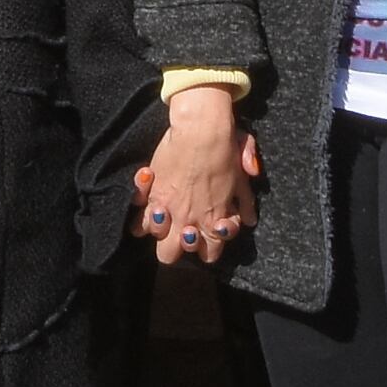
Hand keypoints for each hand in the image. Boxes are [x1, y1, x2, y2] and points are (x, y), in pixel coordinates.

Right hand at [137, 89, 255, 262]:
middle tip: (185, 227)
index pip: (209, 253)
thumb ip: (244, 202)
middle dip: (177, 246)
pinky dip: (142, 218)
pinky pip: (138, 221)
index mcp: (213, 220)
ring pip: (154, 242)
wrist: (200, 130)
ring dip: (160, 232)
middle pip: (171, 256)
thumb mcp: (241, 177)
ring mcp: (167, 210)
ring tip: (166, 217)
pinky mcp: (150, 195)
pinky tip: (150, 206)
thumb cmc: (225, 150)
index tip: (210, 228)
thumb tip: (249, 219)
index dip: (209, 244)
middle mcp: (187, 221)